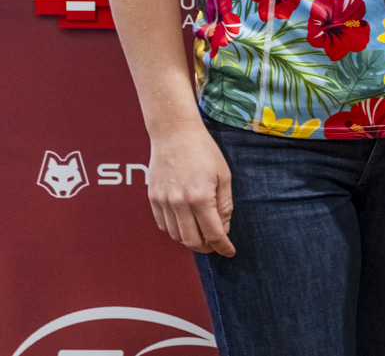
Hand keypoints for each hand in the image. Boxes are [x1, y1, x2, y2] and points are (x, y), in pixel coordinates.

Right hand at [147, 122, 234, 255]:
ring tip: (202, 234)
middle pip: (192, 240)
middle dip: (206, 247)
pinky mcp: (153, 198)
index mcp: (201, 197)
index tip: (229, 252)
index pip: (213, 233)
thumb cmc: (204, 151)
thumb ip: (224, 204)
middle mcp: (179, 203)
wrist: (174, 134)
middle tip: (215, 245)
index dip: (222, 246)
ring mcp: (163, 202)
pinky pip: (163, 224)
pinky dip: (175, 230)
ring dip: (190, 240)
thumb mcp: (223, 175)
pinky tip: (185, 224)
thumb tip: (223, 227)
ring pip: (176, 235)